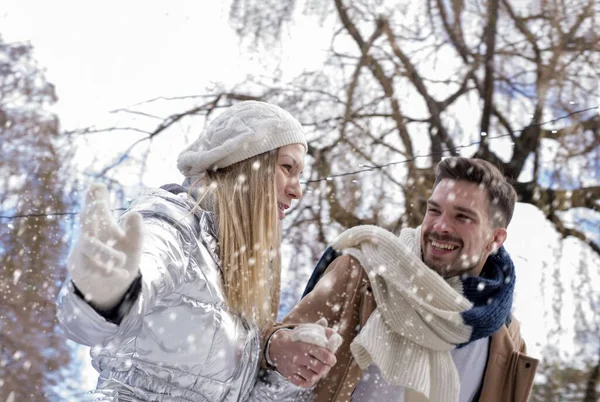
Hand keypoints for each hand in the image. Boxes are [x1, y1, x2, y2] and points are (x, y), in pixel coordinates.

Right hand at [67, 183, 143, 309]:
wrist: (106, 287)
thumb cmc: (117, 256)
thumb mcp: (130, 242)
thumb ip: (133, 228)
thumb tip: (134, 214)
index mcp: (100, 227)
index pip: (96, 210)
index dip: (95, 198)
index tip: (99, 186)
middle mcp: (89, 237)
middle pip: (86, 223)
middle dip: (92, 213)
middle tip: (100, 204)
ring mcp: (84, 254)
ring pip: (89, 248)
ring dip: (106, 252)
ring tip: (122, 259)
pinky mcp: (84, 271)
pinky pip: (92, 270)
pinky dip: (108, 272)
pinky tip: (123, 274)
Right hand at [268, 319, 339, 387]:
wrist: (274, 345)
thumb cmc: (294, 338)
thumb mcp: (306, 331)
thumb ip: (321, 331)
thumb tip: (334, 333)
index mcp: (305, 345)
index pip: (325, 356)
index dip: (331, 359)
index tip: (332, 358)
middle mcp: (299, 357)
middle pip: (320, 368)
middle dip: (326, 367)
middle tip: (326, 365)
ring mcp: (293, 367)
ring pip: (312, 377)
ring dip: (318, 374)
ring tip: (318, 370)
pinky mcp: (289, 375)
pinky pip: (302, 383)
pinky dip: (309, 381)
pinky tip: (310, 375)